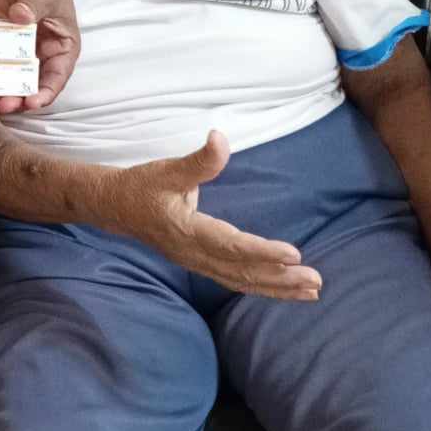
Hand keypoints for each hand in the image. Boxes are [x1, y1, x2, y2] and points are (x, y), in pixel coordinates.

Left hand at [0, 0, 79, 112]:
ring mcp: (15, 49)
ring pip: (4, 78)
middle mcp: (39, 54)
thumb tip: (20, 16)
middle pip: (28, 84)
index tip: (30, 102)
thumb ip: (34, 7)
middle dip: (15, 97)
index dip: (44, 93)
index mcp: (61, 48)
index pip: (56, 78)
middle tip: (1, 106)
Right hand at [111, 130, 321, 301]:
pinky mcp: (200, 264)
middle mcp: (194, 254)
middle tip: (315, 281)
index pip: (231, 245)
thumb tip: (219, 138)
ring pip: (241, 281)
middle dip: (280, 278)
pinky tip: (284, 290)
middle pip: (242, 271)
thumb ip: (198, 160)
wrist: (115, 208)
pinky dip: (262, 287)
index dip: (263, 251)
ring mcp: (197, 263)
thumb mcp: (167, 169)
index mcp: (187, 231)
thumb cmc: (142, 186)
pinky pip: (235, 281)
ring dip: (277, 288)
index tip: (294, 254)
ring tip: (311, 292)